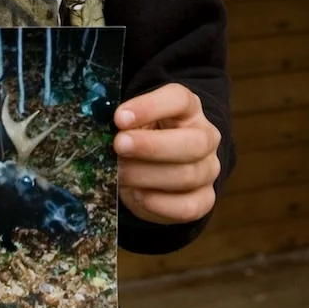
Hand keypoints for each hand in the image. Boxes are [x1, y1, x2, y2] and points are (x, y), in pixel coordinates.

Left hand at [113, 83, 221, 224]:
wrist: (157, 169)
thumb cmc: (141, 138)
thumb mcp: (132, 124)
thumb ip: (123, 126)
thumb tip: (100, 134)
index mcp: (188, 109)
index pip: (179, 100)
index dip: (150, 107)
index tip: (119, 118)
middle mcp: (206, 137)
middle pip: (194, 142)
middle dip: (152, 146)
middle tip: (119, 147)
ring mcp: (208, 170)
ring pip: (188, 175)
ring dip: (147, 176)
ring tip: (120, 174)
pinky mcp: (204, 199)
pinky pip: (189, 207)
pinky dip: (160, 204)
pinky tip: (138, 195)